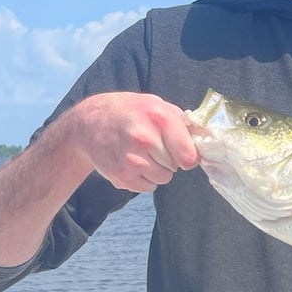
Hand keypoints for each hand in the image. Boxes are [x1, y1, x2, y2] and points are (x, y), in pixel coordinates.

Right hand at [70, 92, 198, 192]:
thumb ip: (180, 121)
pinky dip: (144, 178)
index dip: (189, 155)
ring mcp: (131, 159)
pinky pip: (148, 187)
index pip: (189, 155)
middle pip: (176, 166)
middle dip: (171, 159)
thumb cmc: (129, 112)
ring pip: (163, 178)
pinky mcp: (121, 176)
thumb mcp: (156, 104)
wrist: (88, 124)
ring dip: (158, 170)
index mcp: (158, 117)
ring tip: (143, 153)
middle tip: (154, 146)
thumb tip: (203, 138)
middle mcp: (144, 138)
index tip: (184, 153)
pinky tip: (132, 162)